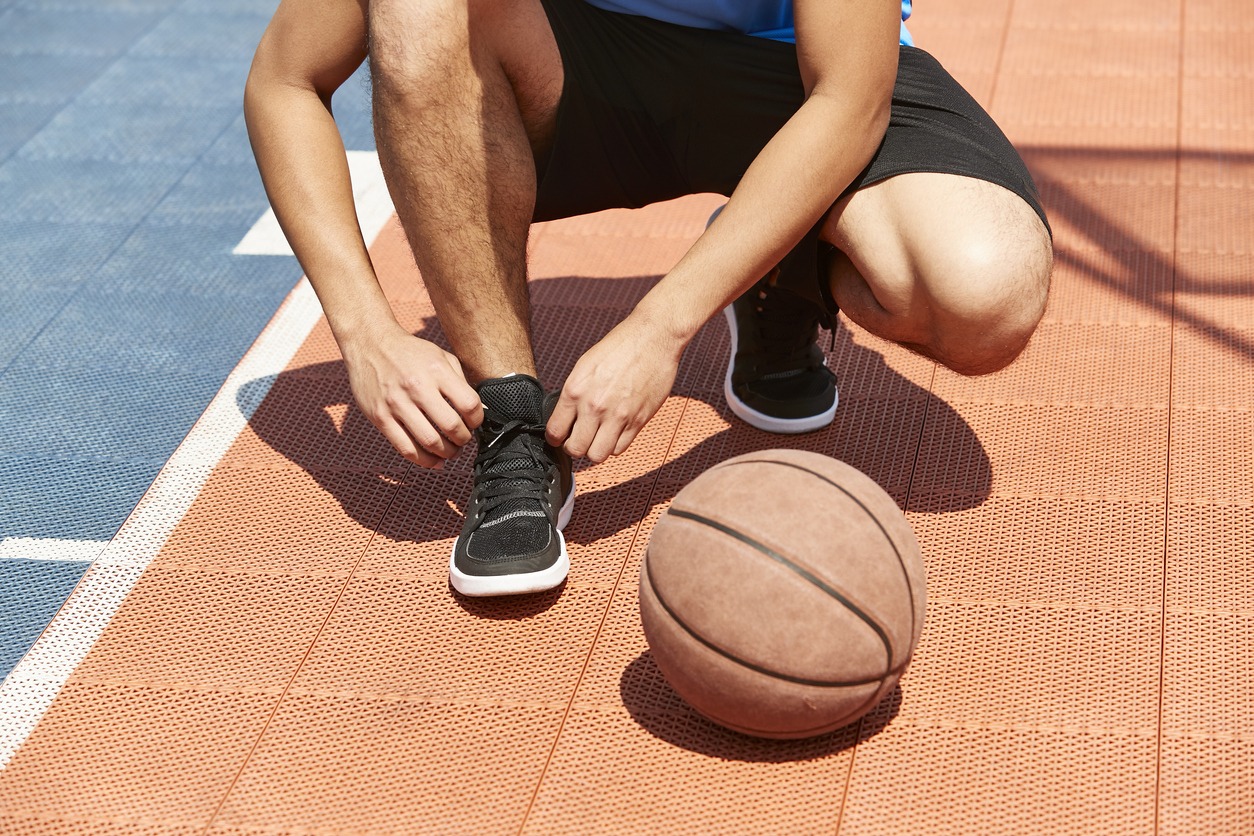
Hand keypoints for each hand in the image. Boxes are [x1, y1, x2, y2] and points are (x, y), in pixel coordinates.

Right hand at [341, 324, 483, 467]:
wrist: (370, 344)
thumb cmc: (410, 353)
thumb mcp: (441, 356)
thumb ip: (460, 382)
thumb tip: (478, 411)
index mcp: (437, 371)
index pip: (469, 405)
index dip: (477, 419)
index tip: (474, 423)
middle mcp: (417, 387)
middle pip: (451, 427)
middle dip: (463, 439)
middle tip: (463, 439)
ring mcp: (396, 404)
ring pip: (430, 442)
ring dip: (446, 453)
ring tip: (450, 451)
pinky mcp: (380, 417)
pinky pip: (406, 448)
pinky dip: (424, 461)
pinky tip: (434, 460)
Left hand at [546, 315, 683, 462]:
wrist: (653, 338)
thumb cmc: (620, 346)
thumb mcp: (586, 366)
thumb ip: (574, 394)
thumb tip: (567, 418)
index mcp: (575, 390)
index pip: (555, 431)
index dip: (556, 438)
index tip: (560, 436)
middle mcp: (594, 406)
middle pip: (575, 449)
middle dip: (574, 447)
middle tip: (579, 439)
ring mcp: (617, 416)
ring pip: (598, 455)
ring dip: (595, 450)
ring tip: (598, 438)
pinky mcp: (638, 420)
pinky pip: (620, 448)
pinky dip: (615, 444)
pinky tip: (615, 431)